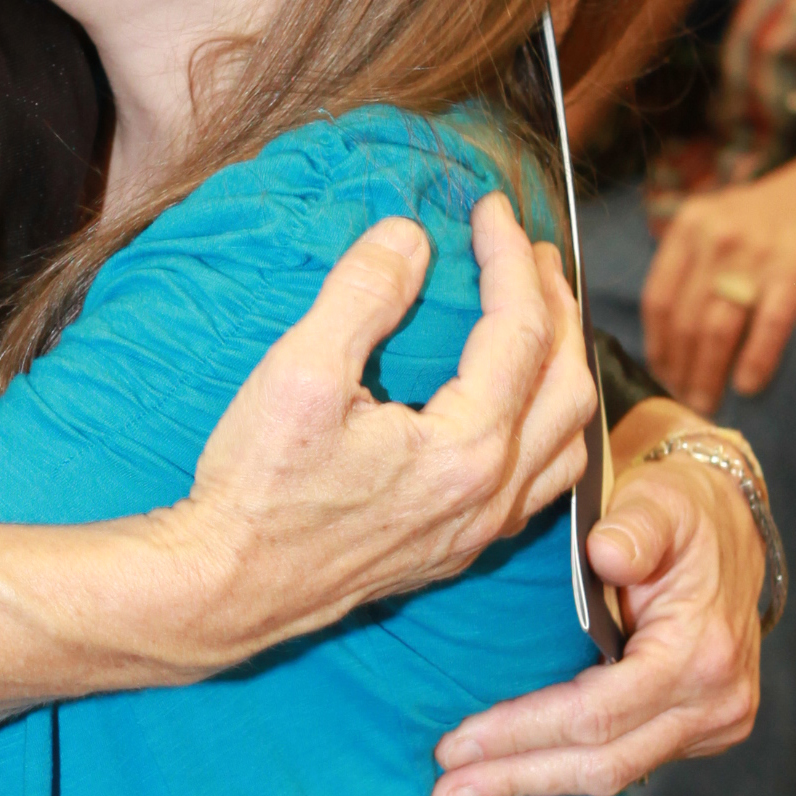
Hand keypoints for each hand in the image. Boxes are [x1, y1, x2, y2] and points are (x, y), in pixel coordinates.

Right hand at [0, 193, 590, 750]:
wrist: (226, 586)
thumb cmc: (257, 484)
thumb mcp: (300, 373)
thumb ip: (363, 296)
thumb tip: (410, 235)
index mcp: (465, 450)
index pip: (519, 332)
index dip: (511, 258)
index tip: (491, 209)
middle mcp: (490, 495)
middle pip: (567, 383)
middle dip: (556, 305)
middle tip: (531, 250)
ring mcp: (478, 529)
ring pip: (568, 441)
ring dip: (565, 366)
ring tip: (541, 315)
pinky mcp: (456, 549)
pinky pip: (542, 482)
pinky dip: (550, 426)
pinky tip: (519, 404)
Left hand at [430, 406, 760, 795]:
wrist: (732, 526)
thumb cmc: (683, 509)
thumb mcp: (660, 500)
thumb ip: (634, 527)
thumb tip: (605, 555)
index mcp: (700, 655)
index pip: (595, 713)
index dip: (522, 732)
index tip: (454, 743)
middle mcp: (715, 704)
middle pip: (601, 763)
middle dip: (515, 778)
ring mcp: (713, 725)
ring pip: (614, 774)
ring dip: (534, 784)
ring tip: (462, 793)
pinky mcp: (699, 730)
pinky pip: (627, 762)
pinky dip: (566, 767)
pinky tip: (513, 772)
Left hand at [642, 144, 795, 408]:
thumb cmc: (770, 216)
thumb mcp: (717, 220)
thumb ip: (690, 261)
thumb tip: (667, 331)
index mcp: (689, 227)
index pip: (658, 299)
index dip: (657, 345)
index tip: (661, 375)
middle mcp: (715, 239)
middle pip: (684, 321)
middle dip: (680, 370)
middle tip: (685, 402)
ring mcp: (755, 256)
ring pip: (716, 330)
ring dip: (708, 375)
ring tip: (708, 405)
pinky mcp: (795, 272)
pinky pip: (766, 327)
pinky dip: (754, 362)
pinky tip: (747, 387)